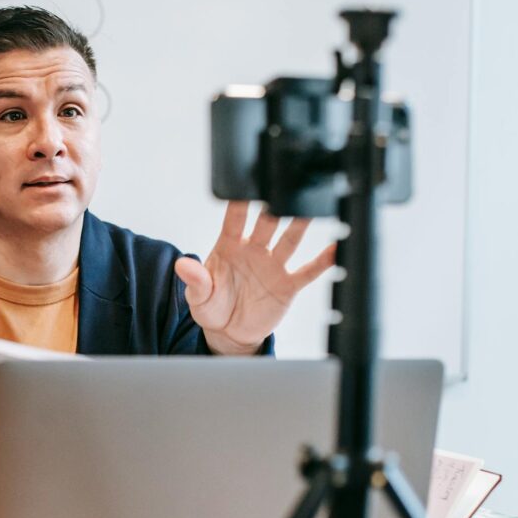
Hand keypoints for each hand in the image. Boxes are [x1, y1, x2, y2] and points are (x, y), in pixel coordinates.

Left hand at [174, 201, 334, 354]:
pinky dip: (323, 260)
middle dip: (274, 207)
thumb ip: (195, 280)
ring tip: (312, 209)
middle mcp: (253, 249)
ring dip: (299, 225)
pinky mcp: (287, 284)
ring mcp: (272, 265)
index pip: (234, 219)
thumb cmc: (211, 307)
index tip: (245, 185)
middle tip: (283, 189)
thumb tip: (182, 265)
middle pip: (266, 223)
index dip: (239, 202)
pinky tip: (335, 249)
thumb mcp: (198, 295)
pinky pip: (308, 270)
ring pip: (289, 239)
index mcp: (228, 246)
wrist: (229, 332)